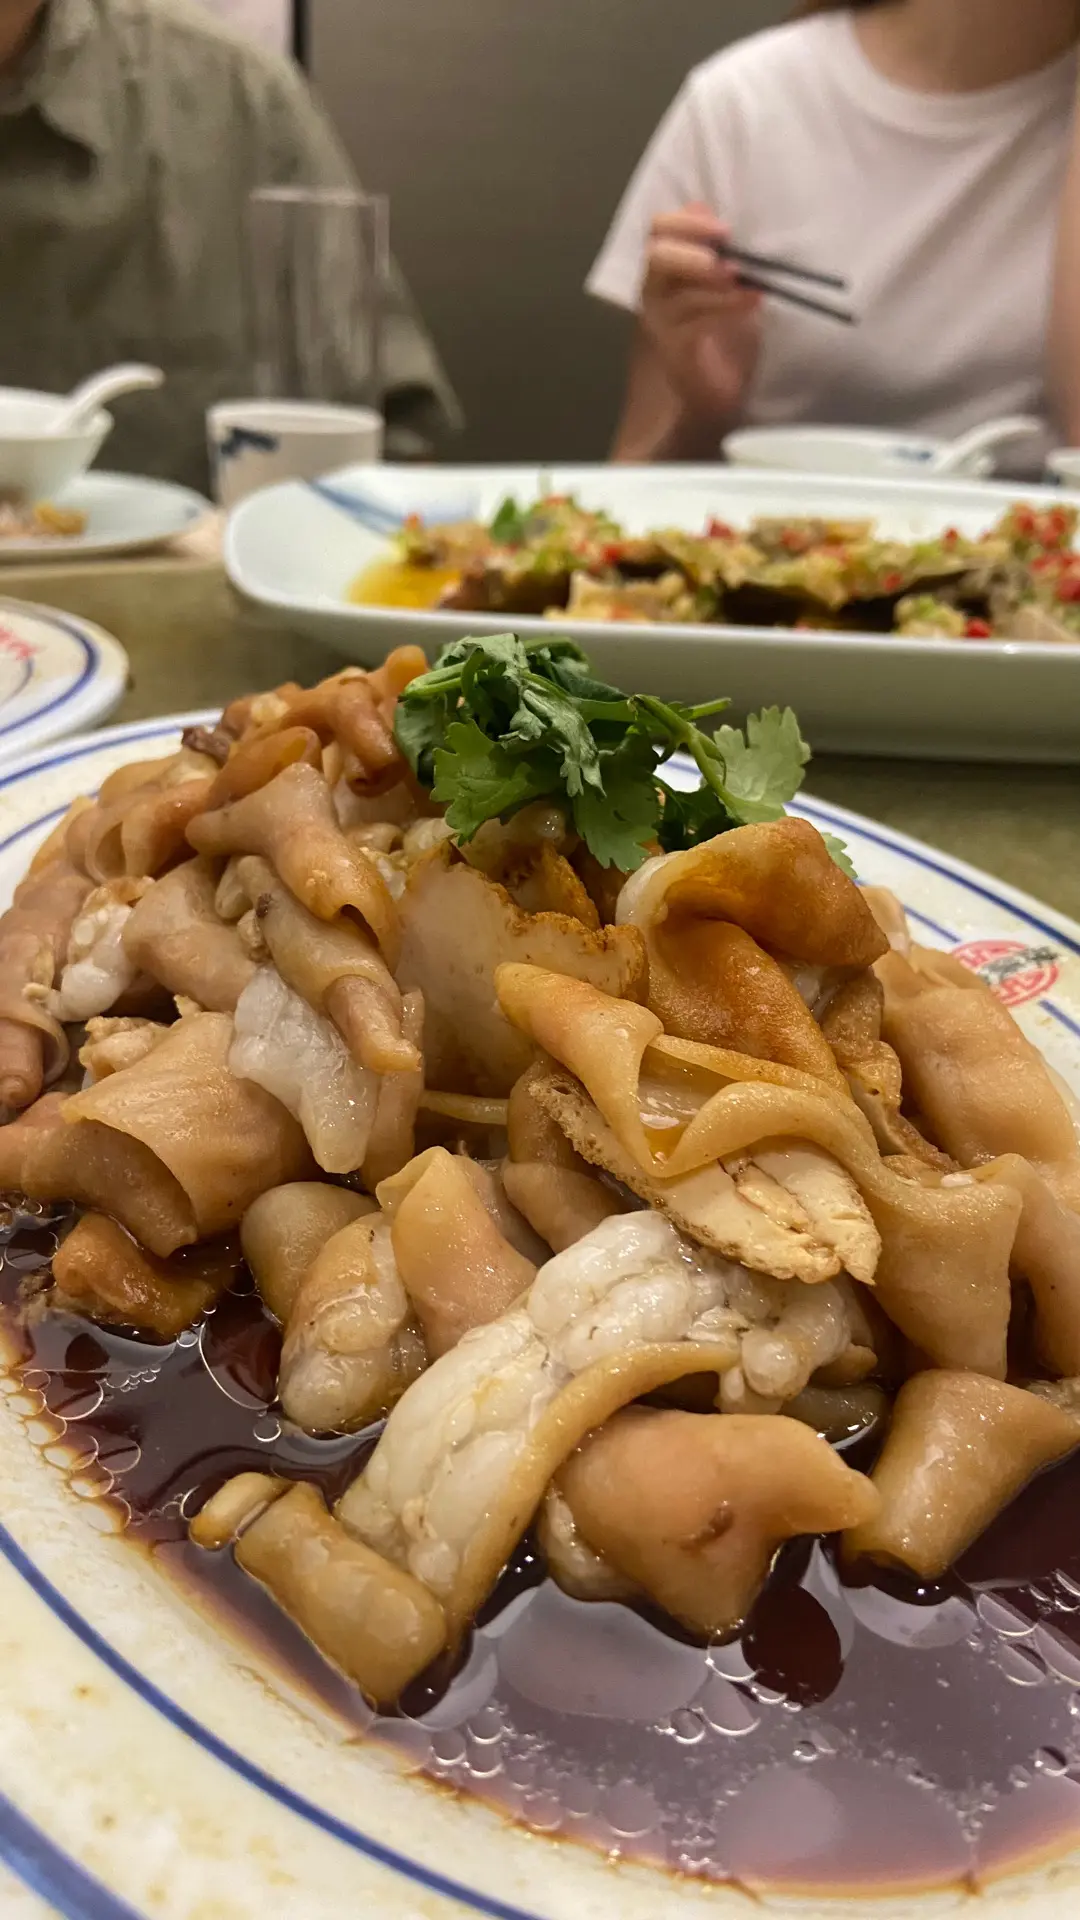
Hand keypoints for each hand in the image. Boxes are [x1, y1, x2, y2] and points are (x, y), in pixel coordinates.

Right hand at [640, 203, 762, 435]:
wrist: (716, 395)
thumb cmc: (724, 338)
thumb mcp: (727, 285)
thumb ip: (714, 250)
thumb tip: (707, 210)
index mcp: (665, 271)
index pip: (658, 230)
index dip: (686, 222)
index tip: (724, 229)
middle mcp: (654, 294)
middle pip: (656, 256)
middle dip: (693, 250)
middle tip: (729, 254)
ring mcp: (661, 324)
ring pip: (679, 291)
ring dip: (716, 281)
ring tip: (747, 280)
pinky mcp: (675, 350)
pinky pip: (697, 322)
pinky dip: (728, 307)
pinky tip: (753, 302)